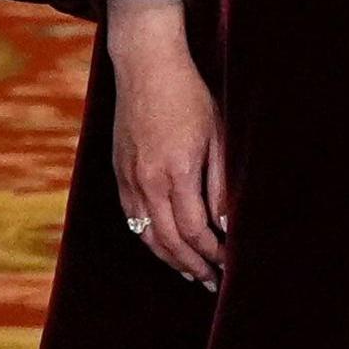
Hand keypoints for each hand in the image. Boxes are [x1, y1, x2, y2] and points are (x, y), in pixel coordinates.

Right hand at [105, 0, 226, 287]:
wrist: (145, 65)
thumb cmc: (188, 96)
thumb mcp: (218, 136)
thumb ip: (221, 184)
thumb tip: (227, 225)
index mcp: (177, 172)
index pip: (195, 231)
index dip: (213, 253)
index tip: (230, 264)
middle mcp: (148, 180)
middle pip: (170, 240)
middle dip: (194, 265)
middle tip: (213, 282)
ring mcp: (129, 177)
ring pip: (147, 233)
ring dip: (170, 258)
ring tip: (190, 273)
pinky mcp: (118, 170)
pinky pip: (132, 217)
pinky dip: (148, 237)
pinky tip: (163, 245)